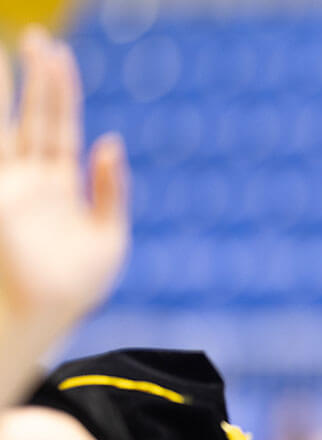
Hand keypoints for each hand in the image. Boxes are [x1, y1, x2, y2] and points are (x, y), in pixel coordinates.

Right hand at [0, 28, 128, 323]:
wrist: (42, 320)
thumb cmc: (76, 289)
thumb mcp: (108, 239)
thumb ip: (110, 190)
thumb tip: (109, 142)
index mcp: (59, 184)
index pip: (59, 126)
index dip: (59, 90)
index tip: (57, 54)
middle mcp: (29, 179)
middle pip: (31, 117)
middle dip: (31, 78)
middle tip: (32, 36)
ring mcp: (7, 188)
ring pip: (4, 128)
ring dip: (3, 92)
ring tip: (0, 51)